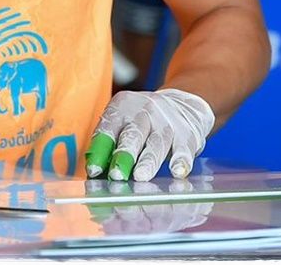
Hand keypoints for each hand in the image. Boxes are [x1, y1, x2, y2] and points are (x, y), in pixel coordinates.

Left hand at [86, 88, 214, 181]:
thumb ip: (109, 145)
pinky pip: (184, 148)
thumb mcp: (123, 122)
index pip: (109, 126)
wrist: (183, 104)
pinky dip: (181, 160)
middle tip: (116, 174)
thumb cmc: (143, 122)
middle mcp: (145, 112)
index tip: (94, 169)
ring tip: (141, 177)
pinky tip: (177, 171)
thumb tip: (95, 174)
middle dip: (124, 154)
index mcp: (123, 107)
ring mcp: (167, 123)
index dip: (101, 148)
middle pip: (133, 134)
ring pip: (157, 143)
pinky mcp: (187, 134)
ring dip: (148, 161)